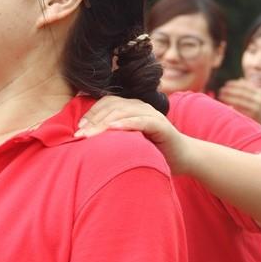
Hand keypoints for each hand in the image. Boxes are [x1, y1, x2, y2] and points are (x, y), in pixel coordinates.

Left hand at [75, 96, 193, 173]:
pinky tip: (113, 130)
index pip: (106, 103)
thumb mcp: (129, 142)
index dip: (90, 113)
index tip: (77, 129)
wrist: (183, 158)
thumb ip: (113, 137)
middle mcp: (140, 106)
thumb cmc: (153, 151)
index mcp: (131, 108)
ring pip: (122, 112)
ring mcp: (151, 114)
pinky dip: (126, 124)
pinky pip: (141, 121)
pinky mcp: (160, 124)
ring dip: (104, 123)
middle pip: (111, 106)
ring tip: (90, 135)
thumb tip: (86, 140)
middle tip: (78, 135)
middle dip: (93, 120)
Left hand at [218, 78, 260, 123]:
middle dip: (230, 90)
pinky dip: (232, 107)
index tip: (226, 84)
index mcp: (259, 93)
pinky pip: (239, 110)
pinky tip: (226, 105)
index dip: (234, 84)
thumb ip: (248, 89)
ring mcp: (256, 108)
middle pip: (241, 93)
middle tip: (221, 90)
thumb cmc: (256, 108)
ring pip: (239, 101)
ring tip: (221, 96)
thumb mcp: (254, 97)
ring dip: (228, 98)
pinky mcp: (252, 116)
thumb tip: (239, 79)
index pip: (245, 85)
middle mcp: (259, 99)